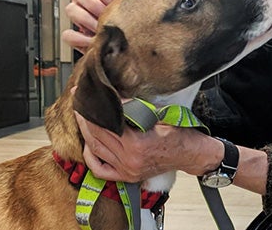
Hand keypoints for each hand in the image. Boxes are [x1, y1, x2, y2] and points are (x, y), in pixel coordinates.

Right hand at [62, 0, 120, 52]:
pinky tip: (92, 42)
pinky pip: (68, 34)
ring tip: (99, 28)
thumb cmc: (123, 22)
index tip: (114, 2)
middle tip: (106, 16)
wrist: (119, 44)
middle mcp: (84, 1)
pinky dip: (79, 39)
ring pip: (71, 9)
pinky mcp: (73, 35)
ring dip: (86, 19)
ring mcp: (77, 16)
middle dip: (95, 5)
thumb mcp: (128, 8)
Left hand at [74, 110, 216, 182]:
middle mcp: (129, 158)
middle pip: (97, 135)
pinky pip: (100, 169)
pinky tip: (89, 144)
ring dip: (86, 133)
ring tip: (82, 118)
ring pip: (95, 150)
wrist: (191, 153)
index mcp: (138, 142)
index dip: (93, 108)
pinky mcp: (127, 176)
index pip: (106, 123)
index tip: (86, 96)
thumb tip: (114, 97)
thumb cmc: (178, 132)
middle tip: (80, 103)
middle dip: (86, 117)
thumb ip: (135, 107)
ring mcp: (127, 170)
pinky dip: (91, 157)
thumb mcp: (158, 114)